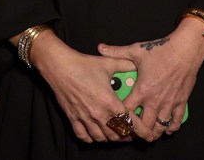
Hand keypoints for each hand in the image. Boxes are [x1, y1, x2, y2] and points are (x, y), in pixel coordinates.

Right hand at [29, 31, 148, 142]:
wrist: (60, 67)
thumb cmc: (83, 65)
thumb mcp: (108, 63)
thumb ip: (124, 64)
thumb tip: (135, 65)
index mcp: (110, 102)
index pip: (129, 122)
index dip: (138, 129)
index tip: (143, 132)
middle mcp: (98, 114)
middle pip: (116, 134)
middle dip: (125, 135)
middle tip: (130, 132)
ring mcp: (85, 118)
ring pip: (101, 138)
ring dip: (110, 138)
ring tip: (115, 134)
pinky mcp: (73, 118)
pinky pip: (83, 136)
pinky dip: (91, 138)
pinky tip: (96, 134)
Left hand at [97, 19, 203, 140]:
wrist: (185, 50)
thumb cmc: (161, 50)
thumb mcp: (136, 50)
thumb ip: (117, 52)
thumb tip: (100, 48)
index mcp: (142, 90)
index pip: (127, 111)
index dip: (120, 118)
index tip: (116, 120)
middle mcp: (155, 100)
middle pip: (144, 125)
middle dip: (137, 132)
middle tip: (132, 133)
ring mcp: (169, 103)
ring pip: (160, 126)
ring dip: (153, 133)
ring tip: (148, 135)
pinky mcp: (181, 102)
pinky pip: (177, 120)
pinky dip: (172, 128)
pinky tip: (167, 130)